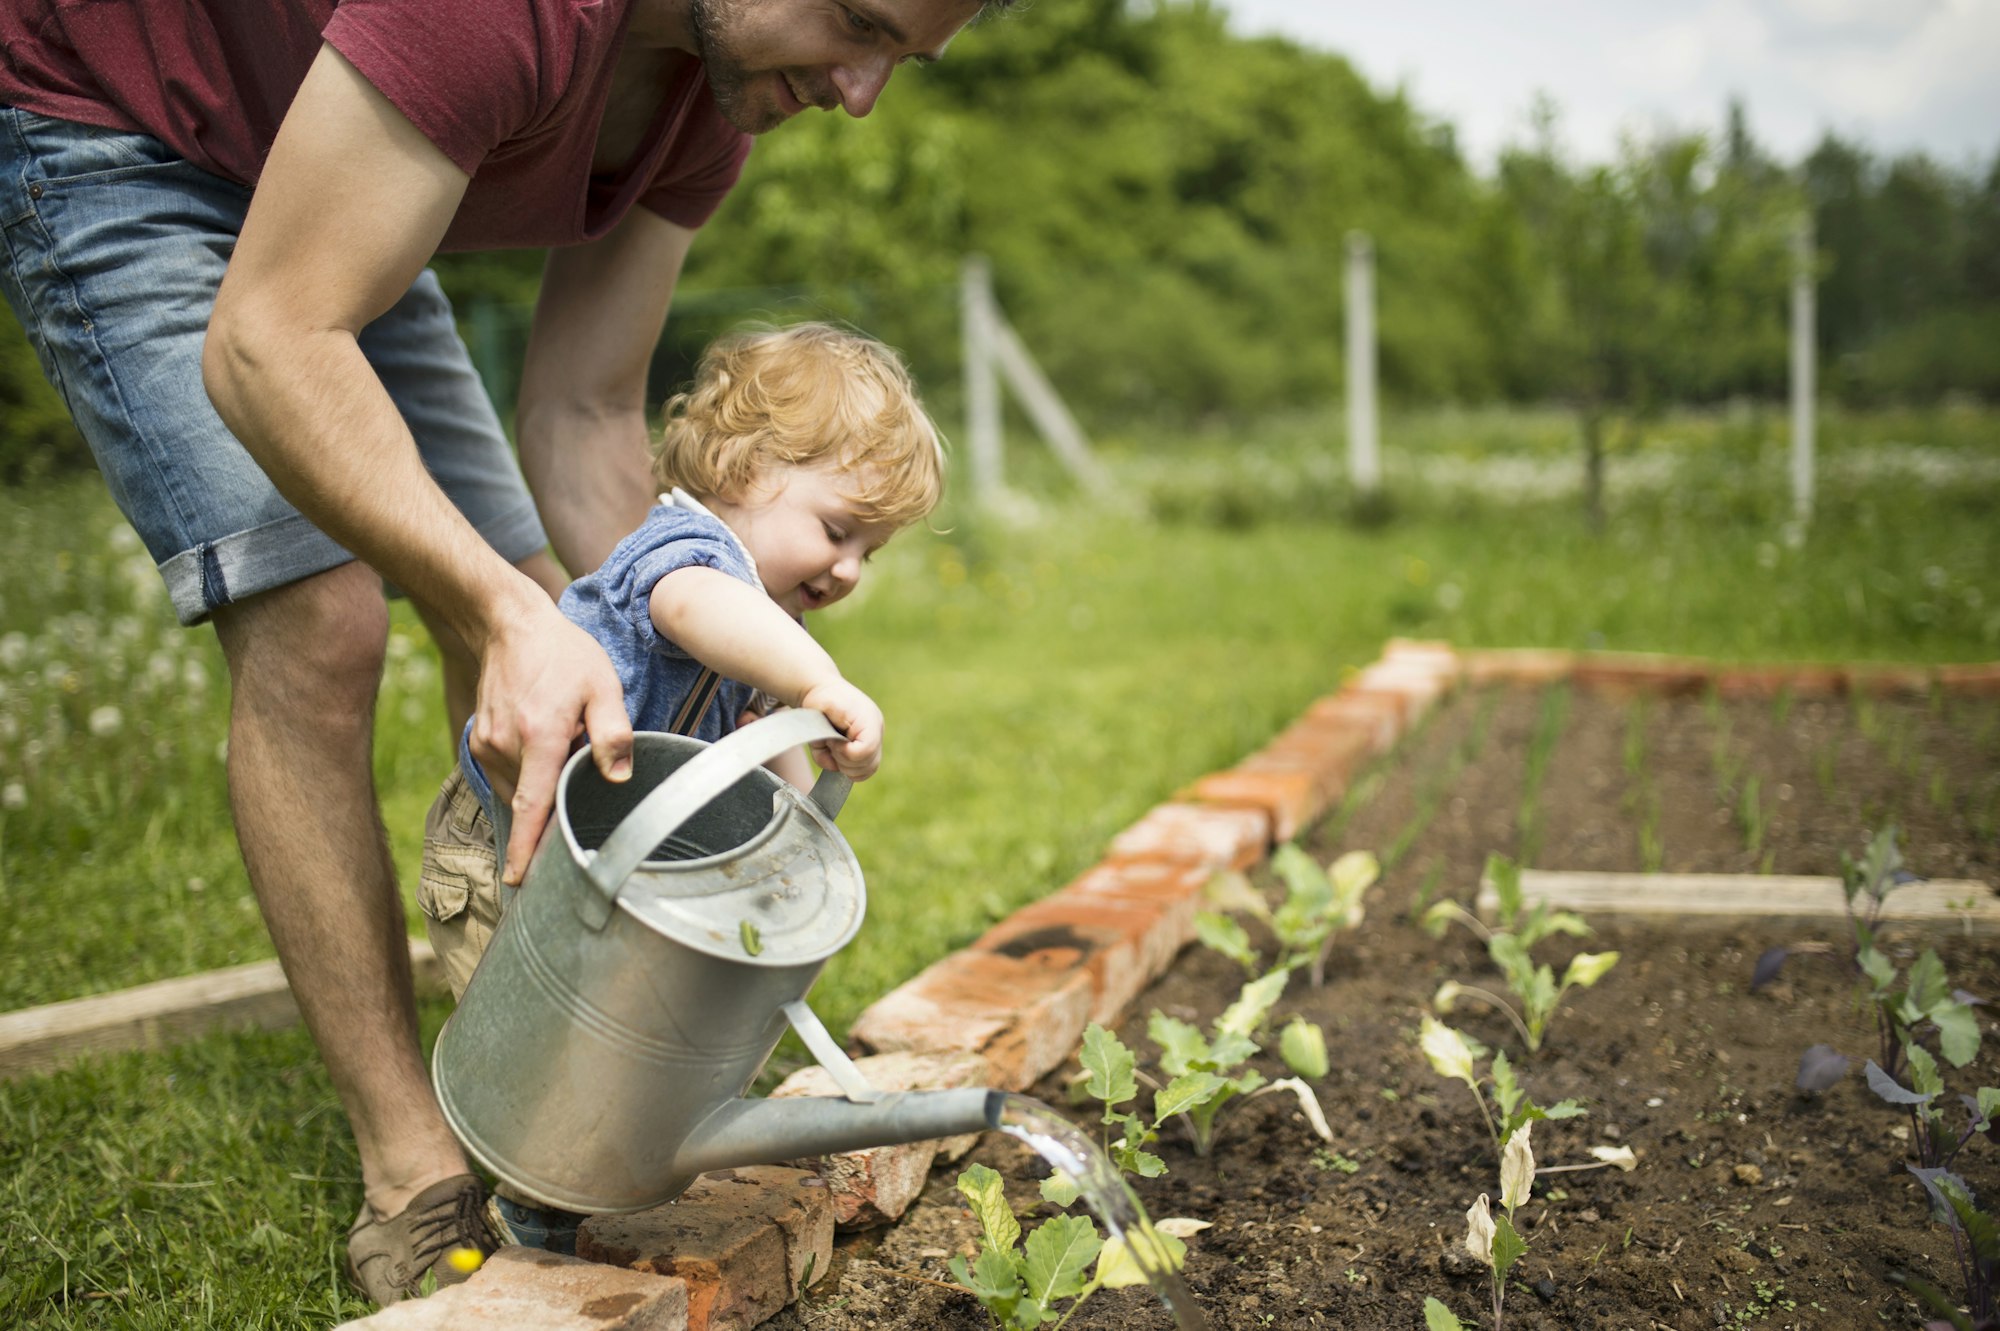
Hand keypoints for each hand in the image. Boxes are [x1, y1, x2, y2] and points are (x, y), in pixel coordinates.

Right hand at [469, 599, 633, 883]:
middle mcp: (505, 745)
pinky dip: (526, 772)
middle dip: (553, 805)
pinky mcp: (478, 740)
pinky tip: (544, 745)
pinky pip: (506, 774)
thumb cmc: (564, 655)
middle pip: (531, 799)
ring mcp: (486, 743)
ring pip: (518, 787)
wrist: (510, 625)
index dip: (525, 847)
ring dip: (540, 783)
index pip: (531, 806)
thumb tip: (618, 779)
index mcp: (539, 736)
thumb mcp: (603, 686)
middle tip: (575, 783)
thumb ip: (613, 734)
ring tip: (562, 745)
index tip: (518, 881)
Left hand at [798, 679, 884, 780]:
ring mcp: (874, 742)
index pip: (866, 750)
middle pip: (868, 765)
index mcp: (869, 720)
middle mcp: (877, 732)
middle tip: (830, 744)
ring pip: (866, 771)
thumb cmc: (822, 698)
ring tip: (832, 748)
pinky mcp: (867, 750)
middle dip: (843, 760)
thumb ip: (829, 733)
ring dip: (844, 765)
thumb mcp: (823, 707)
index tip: (831, 740)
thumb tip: (837, 751)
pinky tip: (834, 753)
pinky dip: (845, 768)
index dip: (845, 752)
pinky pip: (861, 772)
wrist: (824, 691)